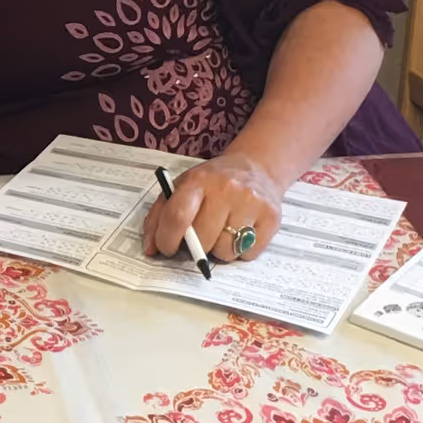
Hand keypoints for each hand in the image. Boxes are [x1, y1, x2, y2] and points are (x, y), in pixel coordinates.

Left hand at [143, 149, 285, 262]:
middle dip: (196, 247)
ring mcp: (251, 203)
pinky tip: (241, 232)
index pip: (177, 216)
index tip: (167, 248)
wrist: (256, 168)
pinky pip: (249, 254)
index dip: (167, 239)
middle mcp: (226, 189)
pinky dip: (241, 251)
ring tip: (224, 231)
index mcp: (198, 180)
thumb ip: (160, 216)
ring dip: (220, 250)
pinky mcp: (271, 217)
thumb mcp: (182, 187)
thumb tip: (150, 250)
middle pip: (203, 239)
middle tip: (201, 237)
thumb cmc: (213, 183)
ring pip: (226, 251)